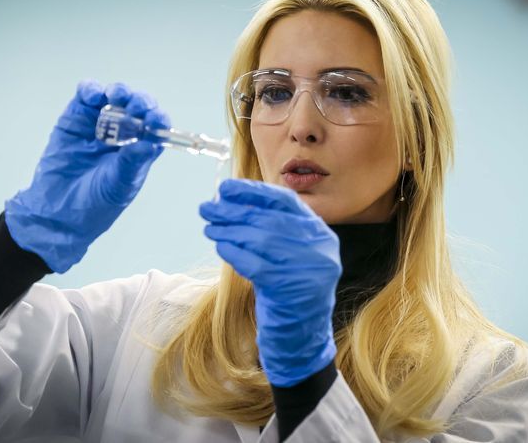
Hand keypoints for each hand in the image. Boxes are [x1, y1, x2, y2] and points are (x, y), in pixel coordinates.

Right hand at [4, 80, 169, 272]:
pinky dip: (91, 90)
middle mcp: (124, 133)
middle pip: (138, 106)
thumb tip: (149, 143)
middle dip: (139, 101)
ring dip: (119, 91)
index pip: (156, 126)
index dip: (157, 118)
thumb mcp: (119, 185)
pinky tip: (94, 96)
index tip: (155, 119)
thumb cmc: (96, 203)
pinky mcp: (76, 118)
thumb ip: (132, 163)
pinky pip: (87, 95)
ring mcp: (100, 123)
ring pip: (114, 96)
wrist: (59, 211)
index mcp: (141, 148)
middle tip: (136, 106)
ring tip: (116, 97)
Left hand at [199, 179, 341, 386]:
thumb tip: (229, 199)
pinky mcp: (293, 290)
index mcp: (320, 234)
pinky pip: (256, 264)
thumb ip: (270, 228)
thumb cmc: (286, 291)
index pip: (285, 202)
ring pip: (262, 239)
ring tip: (208, 227)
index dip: (253, 191)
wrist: (300, 339)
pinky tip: (220, 247)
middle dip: (234, 211)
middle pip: (270, 219)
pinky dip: (234, 252)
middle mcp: (321, 249)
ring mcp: (310, 269)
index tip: (225, 188)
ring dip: (229, 230)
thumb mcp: (286, 255)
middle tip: (206, 207)